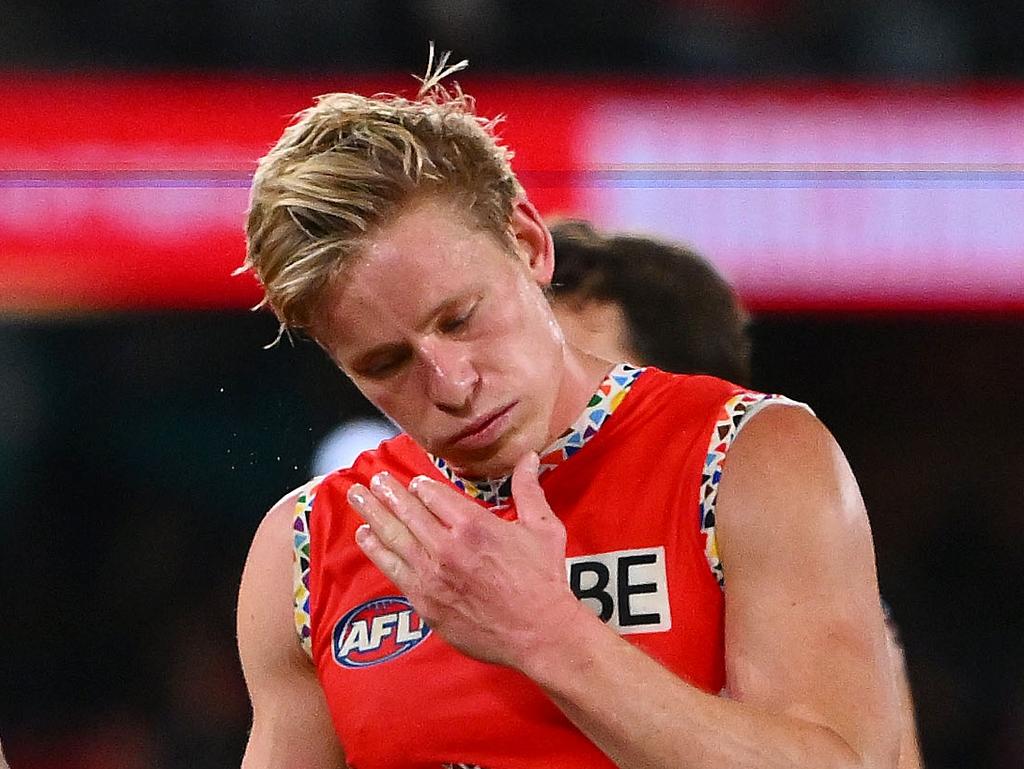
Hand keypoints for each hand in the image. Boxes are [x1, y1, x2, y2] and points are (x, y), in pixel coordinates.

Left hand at [347, 452, 581, 668]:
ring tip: (356, 497)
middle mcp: (447, 547)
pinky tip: (364, 536)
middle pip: (407, 512)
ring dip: (372, 514)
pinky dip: (376, 550)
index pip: (434, 495)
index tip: (413, 482)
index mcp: (474, 525)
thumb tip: (529, 457)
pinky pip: (392, 570)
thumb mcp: (543, 528)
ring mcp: (432, 576)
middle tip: (374, 480)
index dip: (421, 486)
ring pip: (394, 538)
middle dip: (387, 492)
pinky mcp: (425, 602)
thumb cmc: (543, 580)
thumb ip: (528, 489)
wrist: (539, 632)